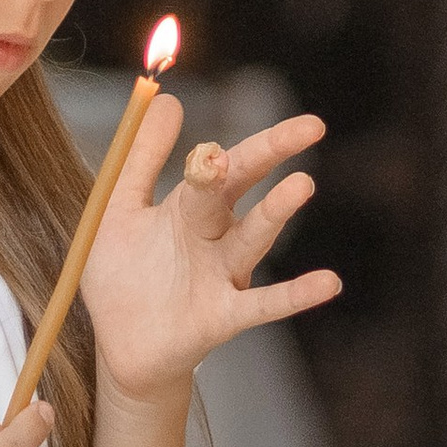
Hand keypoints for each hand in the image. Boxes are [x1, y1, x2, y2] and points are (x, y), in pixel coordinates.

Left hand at [80, 97, 341, 403]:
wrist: (120, 347)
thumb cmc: (122, 277)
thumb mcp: (118, 210)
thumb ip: (141, 159)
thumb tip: (167, 98)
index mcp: (190, 206)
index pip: (219, 165)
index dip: (226, 145)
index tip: (222, 131)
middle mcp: (214, 235)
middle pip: (244, 189)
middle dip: (270, 156)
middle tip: (309, 128)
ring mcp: (223, 275)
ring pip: (253, 238)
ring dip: (275, 213)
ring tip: (301, 185)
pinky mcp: (223, 316)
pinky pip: (264, 304)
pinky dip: (295, 294)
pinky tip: (328, 282)